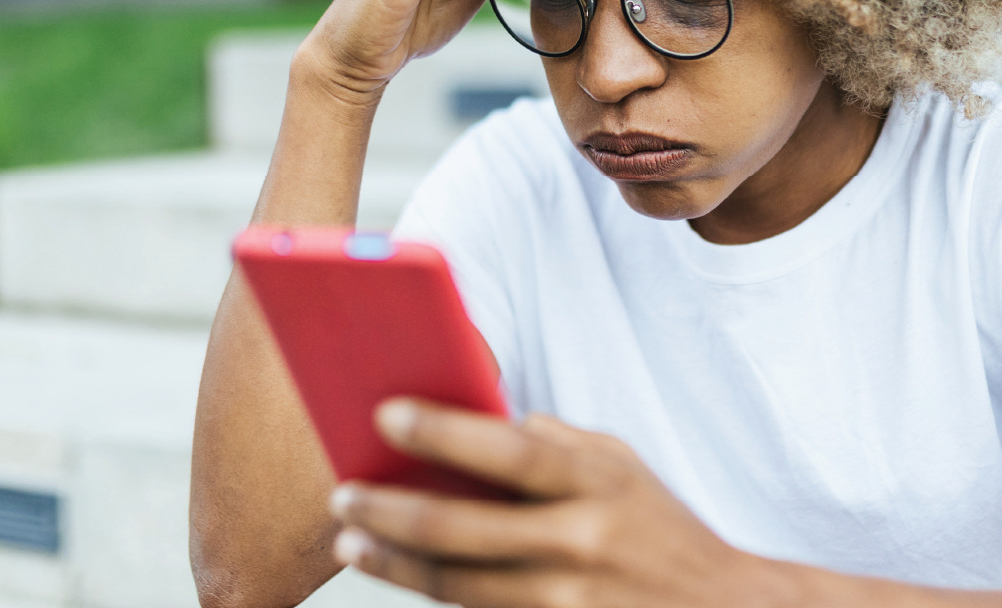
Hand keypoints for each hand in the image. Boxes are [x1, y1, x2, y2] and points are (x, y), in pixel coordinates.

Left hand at [328, 399, 794, 607]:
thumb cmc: (660, 529)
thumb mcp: (622, 467)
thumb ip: (555, 442)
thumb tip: (473, 419)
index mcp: (598, 482)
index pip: (509, 451)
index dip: (443, 431)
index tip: (384, 412)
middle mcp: (583, 543)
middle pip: (462, 529)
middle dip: (389, 509)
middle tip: (342, 494)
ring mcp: (570, 602)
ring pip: (456, 586)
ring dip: (392, 563)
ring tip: (351, 540)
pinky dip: (431, 596)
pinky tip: (398, 574)